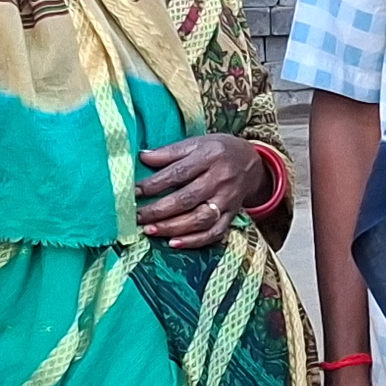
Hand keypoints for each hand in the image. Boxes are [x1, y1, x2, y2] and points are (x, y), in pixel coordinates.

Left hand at [135, 134, 274, 248]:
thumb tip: (142, 158)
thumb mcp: (197, 143)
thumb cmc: (218, 150)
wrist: (251, 162)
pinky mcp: (231, 215)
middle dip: (159, 210)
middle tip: (137, 216)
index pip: (178, 173)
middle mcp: (220, 179)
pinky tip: (174, 243)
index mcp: (210, 157)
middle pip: (187, 199)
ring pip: (200, 219)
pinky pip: (215, 233)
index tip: (134, 192)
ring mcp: (227, 200)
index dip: (155, 184)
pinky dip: (195, 240)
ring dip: (173, 228)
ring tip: (150, 230)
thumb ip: (170, 152)